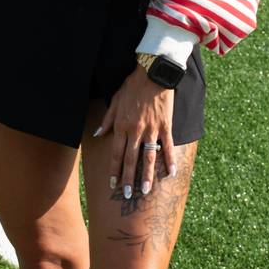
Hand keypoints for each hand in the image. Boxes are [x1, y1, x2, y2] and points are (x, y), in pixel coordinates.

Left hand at [97, 66, 177, 197]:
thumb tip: (97, 134)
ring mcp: (152, 129)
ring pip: (148, 157)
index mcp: (122, 125)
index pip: (116, 153)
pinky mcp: (166, 126)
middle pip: (131, 159)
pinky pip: (168, 146)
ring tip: (146, 191)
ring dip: (147, 176)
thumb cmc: (132, 86)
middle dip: (128, 179)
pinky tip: (171, 173)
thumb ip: (107, 120)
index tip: (112, 184)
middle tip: (127, 195)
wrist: (153, 73)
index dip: (114, 170)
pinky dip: (170, 160)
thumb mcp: (115, 101)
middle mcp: (136, 131)